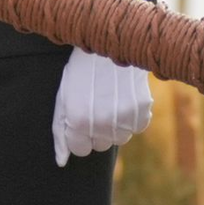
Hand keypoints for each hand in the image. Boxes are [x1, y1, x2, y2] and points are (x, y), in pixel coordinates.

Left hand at [52, 48, 152, 165]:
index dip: (76, 135)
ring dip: (112, 125)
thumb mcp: (64, 93)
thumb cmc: (81, 68)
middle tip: (91, 104)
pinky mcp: (143, 113)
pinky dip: (128, 116)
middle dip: (94, 131)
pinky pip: (135, 127)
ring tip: (105, 98)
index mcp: (79, 119)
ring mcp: (125, 119)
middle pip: (99, 146)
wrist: (109, 43)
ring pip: (118, 138)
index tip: (77, 119)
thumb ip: (60, 128)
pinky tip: (121, 95)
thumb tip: (60, 160)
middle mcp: (103, 124)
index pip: (79, 150)